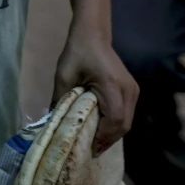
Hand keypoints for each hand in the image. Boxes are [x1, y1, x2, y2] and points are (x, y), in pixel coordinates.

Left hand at [54, 22, 137, 154]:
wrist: (93, 34)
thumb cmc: (77, 52)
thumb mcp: (63, 75)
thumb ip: (59, 99)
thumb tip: (52, 122)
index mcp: (111, 84)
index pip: (114, 119)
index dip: (104, 136)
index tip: (89, 147)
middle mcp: (128, 89)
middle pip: (124, 125)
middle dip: (108, 140)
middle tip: (91, 150)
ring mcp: (133, 90)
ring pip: (127, 121)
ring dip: (113, 134)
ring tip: (95, 143)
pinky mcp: (132, 90)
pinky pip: (126, 113)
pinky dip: (116, 125)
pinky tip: (102, 129)